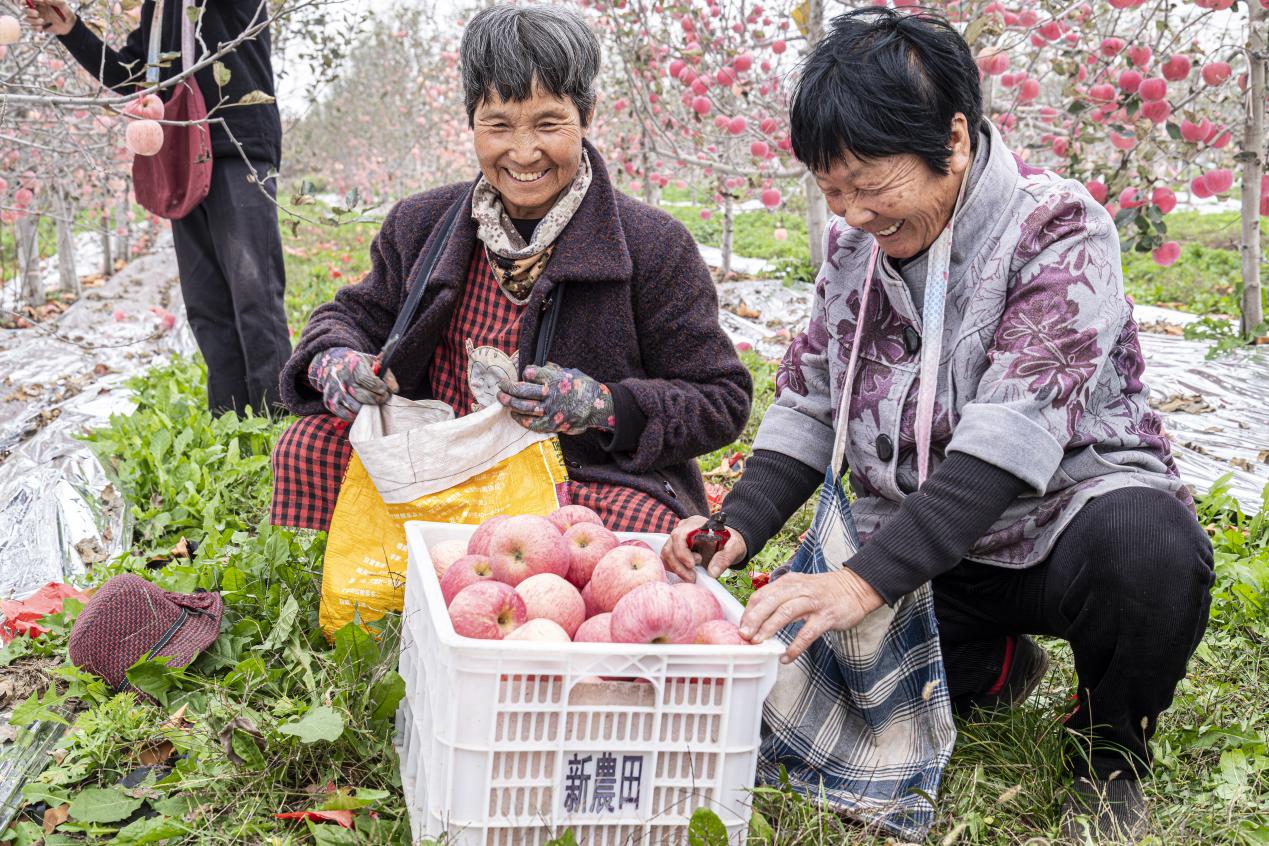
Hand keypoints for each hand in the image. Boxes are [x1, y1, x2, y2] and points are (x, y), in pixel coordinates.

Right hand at [22, 0, 74, 35]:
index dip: (26, 0)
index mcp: (40, 2)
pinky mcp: (39, 26)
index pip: (28, 0)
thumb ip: (55, 0)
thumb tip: (45, 0)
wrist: (70, 25)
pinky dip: (36, 28)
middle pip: (24, 9)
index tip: (34, 3)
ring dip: (33, 20)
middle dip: (28, 11)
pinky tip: (42, 27)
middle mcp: (36, 9)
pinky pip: (32, 27)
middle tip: (37, 13)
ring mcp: (37, 18)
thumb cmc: (66, 12)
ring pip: (27, 18)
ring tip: (42, 21)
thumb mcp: (62, 4)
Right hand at [307, 347, 397, 421]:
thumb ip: (386, 374)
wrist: (332, 364)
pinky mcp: (330, 402)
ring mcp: (334, 391)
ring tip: (371, 402)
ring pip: (355, 407)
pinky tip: (360, 407)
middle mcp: (341, 377)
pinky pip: (345, 415)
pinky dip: (356, 415)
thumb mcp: (373, 362)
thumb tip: (395, 389)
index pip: (368, 379)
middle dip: (377, 399)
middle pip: (363, 396)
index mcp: (353, 364)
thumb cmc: (357, 365)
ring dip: (367, 408)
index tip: (384, 389)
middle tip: (382, 397)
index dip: (379, 387)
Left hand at [497, 362, 615, 434]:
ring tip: (502, 398)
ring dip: (510, 402)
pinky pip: (532, 423)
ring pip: (524, 406)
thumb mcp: (571, 372)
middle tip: (501, 385)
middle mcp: (550, 394)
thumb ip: (554, 369)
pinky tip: (514, 414)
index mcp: (555, 378)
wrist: (598, 407)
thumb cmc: (584, 387)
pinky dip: (521, 419)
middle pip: (522, 390)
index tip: (524, 373)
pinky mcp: (552, 423)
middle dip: (508, 387)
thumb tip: (541, 366)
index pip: (531, 373)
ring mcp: (550, 410)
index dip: (525, 372)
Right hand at [661, 515, 747, 582]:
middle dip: (679, 566)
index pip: (679, 535)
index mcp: (697, 524)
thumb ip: (725, 558)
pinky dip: (675, 569)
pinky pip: (668, 560)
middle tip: (693, 577)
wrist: (729, 543)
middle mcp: (683, 529)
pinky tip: (688, 573)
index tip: (692, 566)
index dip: (682, 552)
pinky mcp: (675, 549)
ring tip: (692, 576)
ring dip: (677, 569)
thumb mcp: (734, 548)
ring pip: (666, 555)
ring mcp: (678, 539)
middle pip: (670, 547)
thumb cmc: (731, 542)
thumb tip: (712, 573)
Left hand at [739, 569, 884, 663]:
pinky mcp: (827, 616)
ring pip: (786, 613)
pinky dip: (795, 646)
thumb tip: (757, 617)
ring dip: (770, 629)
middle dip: (754, 619)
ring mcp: (813, 602)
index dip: (749, 612)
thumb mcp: (799, 586)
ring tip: (759, 643)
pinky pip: (807, 633)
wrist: (856, 587)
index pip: (761, 595)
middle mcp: (798, 589)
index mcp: (788, 582)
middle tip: (744, 635)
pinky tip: (786, 657)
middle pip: (770, 602)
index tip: (741, 627)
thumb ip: (780, 598)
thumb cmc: (823, 590)